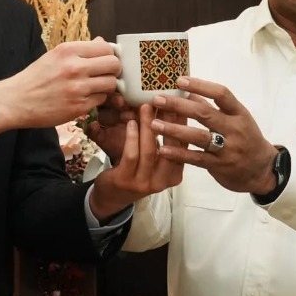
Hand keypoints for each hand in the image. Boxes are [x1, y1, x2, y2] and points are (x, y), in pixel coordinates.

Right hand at [0, 38, 119, 134]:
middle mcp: (75, 67)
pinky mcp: (79, 107)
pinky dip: (97, 99)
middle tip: (105, 74)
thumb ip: (80, 49)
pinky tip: (86, 97)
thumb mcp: (55, 56)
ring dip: (106, 86)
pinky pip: (101, 100)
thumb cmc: (36, 77)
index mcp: (68, 50)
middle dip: (113, 70)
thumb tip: (103, 42)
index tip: (106, 60)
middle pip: (114, 65)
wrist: (17, 101)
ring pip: (111, 84)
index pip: (106, 48)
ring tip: (95, 86)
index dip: (110, 54)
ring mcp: (78, 88)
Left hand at [88, 104, 184, 220]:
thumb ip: (165, 142)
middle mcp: (163, 181)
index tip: (181, 101)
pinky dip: (132, 137)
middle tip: (165, 100)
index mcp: (175, 174)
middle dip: (169, 121)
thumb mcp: (155, 159)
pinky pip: (132, 155)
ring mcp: (145, 183)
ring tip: (146, 106)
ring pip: (150, 149)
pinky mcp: (127, 180)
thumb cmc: (136, 171)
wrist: (112, 196)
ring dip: (148, 125)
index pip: (183, 145)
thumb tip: (173, 108)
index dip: (182, 122)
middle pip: (172, 147)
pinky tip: (131, 123)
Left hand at [152, 77, 279, 195]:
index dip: (200, 85)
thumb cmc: (246, 139)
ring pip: (198, 137)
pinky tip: (163, 149)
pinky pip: (196, 159)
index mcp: (239, 114)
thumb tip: (188, 91)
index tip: (179, 80)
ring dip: (174, 129)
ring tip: (154, 124)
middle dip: (178, 105)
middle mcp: (235, 130)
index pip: (221, 94)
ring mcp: (228, 149)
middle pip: (205, 114)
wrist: (262, 170)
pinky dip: (179, 154)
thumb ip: (213, 107)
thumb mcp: (236, 119)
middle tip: (157, 100)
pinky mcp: (219, 166)